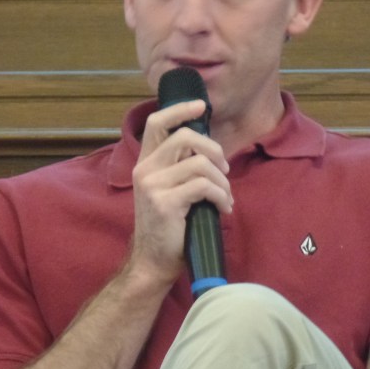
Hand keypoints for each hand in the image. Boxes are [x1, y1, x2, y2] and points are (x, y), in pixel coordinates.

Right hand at [129, 99, 232, 283]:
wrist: (154, 263)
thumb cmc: (169, 227)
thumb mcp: (170, 190)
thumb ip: (181, 167)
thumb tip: (210, 149)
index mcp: (145, 163)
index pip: (155, 122)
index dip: (179, 109)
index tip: (201, 106)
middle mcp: (144, 170)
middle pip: (184, 137)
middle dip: (213, 149)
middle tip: (224, 169)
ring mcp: (152, 186)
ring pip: (199, 163)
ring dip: (221, 180)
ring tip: (225, 197)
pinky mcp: (164, 203)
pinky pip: (204, 186)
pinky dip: (221, 196)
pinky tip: (223, 208)